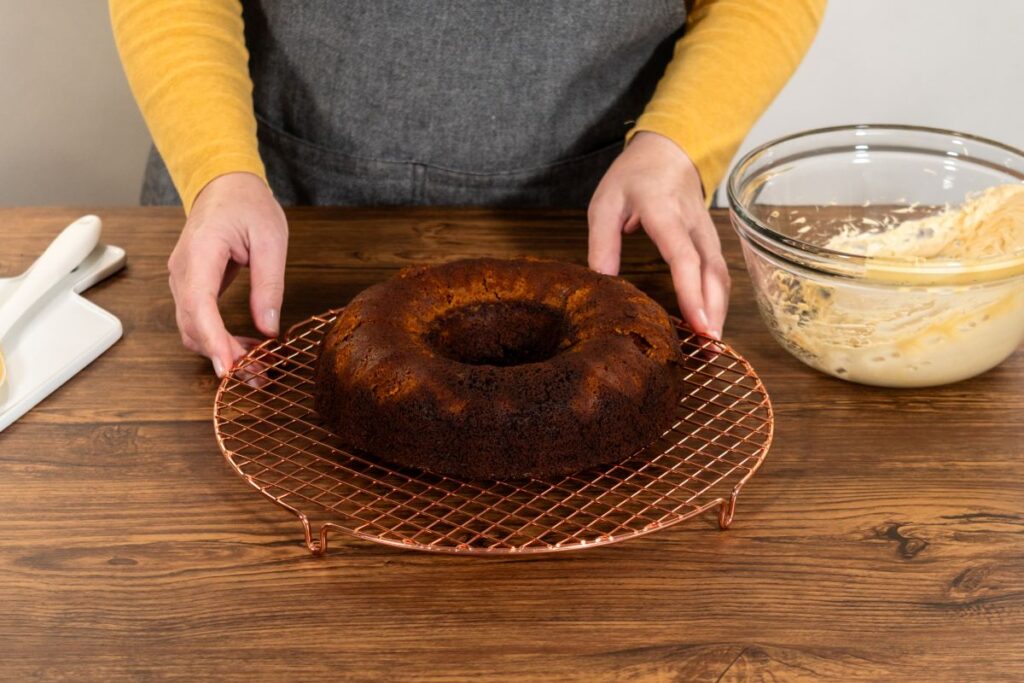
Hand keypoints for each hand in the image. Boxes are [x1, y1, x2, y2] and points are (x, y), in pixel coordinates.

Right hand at [167, 172, 287, 375]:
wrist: (225, 185)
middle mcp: (182, 270)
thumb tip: (268, 328)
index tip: (228, 367)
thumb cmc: (248, 205)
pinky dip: (218, 338)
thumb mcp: (271, 241)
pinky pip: (198, 320)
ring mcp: (182, 279)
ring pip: (192, 328)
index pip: (198, 305)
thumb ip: (269, 285)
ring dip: (221, 351)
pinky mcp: (190, 286)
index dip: (213, 340)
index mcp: (200, 253)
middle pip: (192, 325)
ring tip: (256, 367)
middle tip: (258, 374)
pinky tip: (245, 347)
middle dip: (223, 354)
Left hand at [588, 131, 730, 338]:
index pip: (683, 257)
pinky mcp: (710, 240)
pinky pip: (719, 272)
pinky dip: (718, 300)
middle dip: (714, 312)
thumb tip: (603, 284)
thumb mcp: (605, 203)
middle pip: (712, 272)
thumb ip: (602, 243)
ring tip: (712, 346)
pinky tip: (709, 323)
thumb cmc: (633, 176)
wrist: (670, 149)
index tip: (697, 324)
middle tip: (709, 348)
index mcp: (665, 212)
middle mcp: (693, 225)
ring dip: (719, 310)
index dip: (691, 293)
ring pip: (721, 275)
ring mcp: (707, 232)